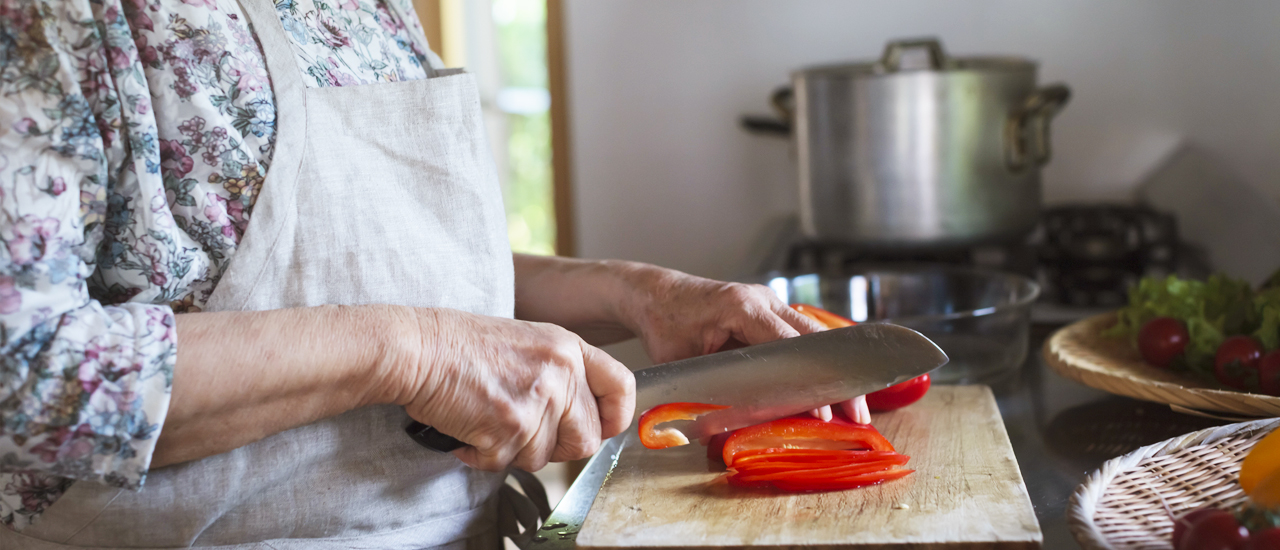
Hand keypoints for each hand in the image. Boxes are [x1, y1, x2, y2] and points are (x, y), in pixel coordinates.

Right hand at [392, 308, 634, 471]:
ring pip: (543, 458)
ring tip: (488, 420)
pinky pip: (506, 463)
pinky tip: (469, 428)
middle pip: (586, 439)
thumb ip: (560, 373)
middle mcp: (560, 374)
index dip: (614, 417)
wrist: (420, 349)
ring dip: (514, 450)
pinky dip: (484, 455)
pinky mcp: (510, 429)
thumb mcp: (528, 341)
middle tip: (526, 432)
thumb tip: (578, 415)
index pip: (621, 387)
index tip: (601, 428)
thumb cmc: (462, 344)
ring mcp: (537, 403)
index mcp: (569, 348)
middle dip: (557, 446)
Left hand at [614, 265, 869, 423]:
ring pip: (813, 336)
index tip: (824, 411)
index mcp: (741, 306)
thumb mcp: (680, 361)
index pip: (788, 346)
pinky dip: (817, 361)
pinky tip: (831, 386)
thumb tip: (723, 431)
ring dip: (832, 369)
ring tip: (854, 404)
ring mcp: (770, 302)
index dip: (807, 381)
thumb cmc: (664, 326)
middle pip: (813, 339)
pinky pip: (802, 335)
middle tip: (858, 413)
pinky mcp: (770, 312)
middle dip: (835, 377)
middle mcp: (762, 299)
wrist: (656, 294)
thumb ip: (706, 388)